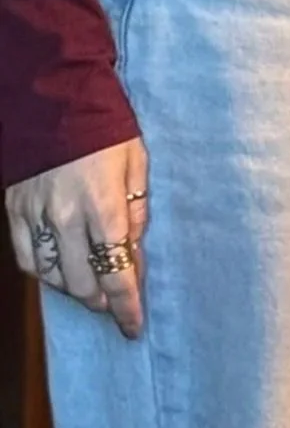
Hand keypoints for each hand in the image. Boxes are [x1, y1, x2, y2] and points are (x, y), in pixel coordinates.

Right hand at [5, 137, 150, 337]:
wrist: (55, 101)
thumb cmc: (108, 130)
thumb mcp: (137, 165)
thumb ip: (136, 211)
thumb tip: (133, 250)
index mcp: (103, 206)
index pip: (116, 269)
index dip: (126, 304)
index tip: (134, 327)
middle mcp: (66, 218)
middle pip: (82, 281)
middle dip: (102, 300)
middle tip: (117, 304)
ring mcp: (36, 216)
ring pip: (51, 276)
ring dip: (73, 290)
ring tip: (91, 290)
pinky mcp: (15, 212)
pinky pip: (26, 258)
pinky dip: (42, 273)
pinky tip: (58, 274)